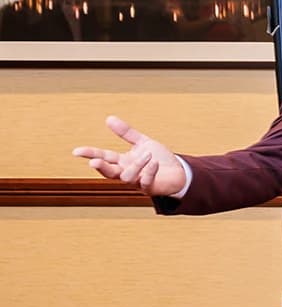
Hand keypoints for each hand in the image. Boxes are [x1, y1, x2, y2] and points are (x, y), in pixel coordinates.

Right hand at [72, 115, 186, 196]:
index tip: (76, 151)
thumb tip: (109, 118)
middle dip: (101, 167)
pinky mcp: (151, 188)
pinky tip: (154, 163)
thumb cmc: (160, 159)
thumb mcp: (142, 143)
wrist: (180, 173)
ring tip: (148, 155)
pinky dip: (149, 172)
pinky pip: (146, 182)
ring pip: (127, 177)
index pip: (103, 157)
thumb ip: (126, 133)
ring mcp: (138, 182)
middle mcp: (127, 172)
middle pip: (109, 172)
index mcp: (123, 162)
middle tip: (93, 162)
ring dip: (136, 165)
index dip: (90, 154)